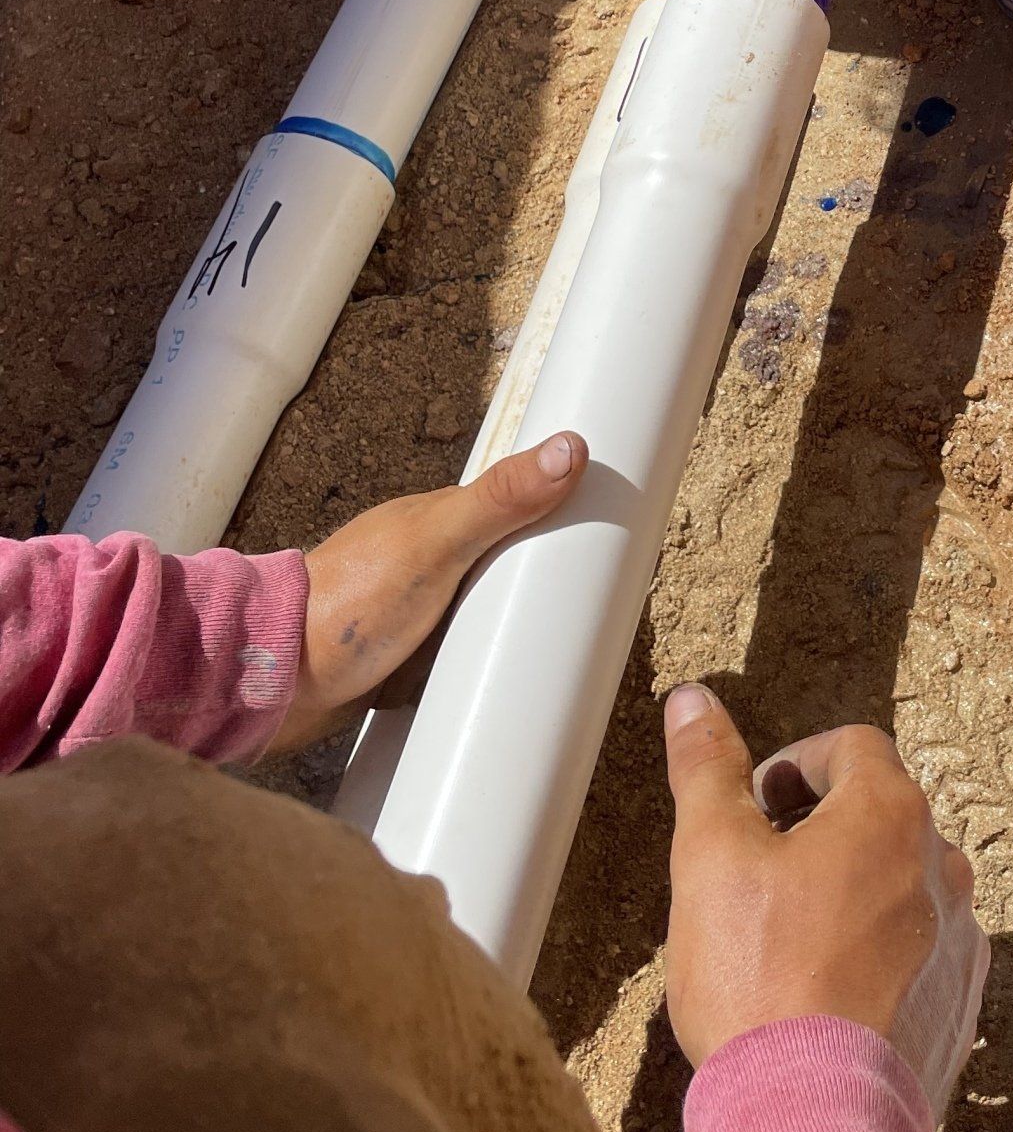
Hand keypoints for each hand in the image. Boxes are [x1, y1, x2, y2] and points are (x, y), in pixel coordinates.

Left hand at [273, 432, 588, 750]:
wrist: (274, 685)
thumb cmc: (348, 604)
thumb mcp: (436, 544)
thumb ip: (498, 499)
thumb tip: (570, 447)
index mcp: (438, 522)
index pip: (516, 502)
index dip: (561, 504)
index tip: (618, 513)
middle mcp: (429, 562)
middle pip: (507, 561)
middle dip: (548, 576)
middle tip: (607, 600)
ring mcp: (417, 613)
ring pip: (485, 613)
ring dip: (515, 628)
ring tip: (572, 648)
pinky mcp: (407, 664)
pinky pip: (463, 659)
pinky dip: (486, 666)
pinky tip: (510, 683)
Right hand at [663, 686, 988, 1116]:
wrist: (813, 1121)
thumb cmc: (760, 984)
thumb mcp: (711, 857)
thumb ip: (706, 770)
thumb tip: (693, 702)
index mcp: (890, 813)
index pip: (851, 746)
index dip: (795, 764)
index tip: (756, 805)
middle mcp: (941, 867)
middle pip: (881, 813)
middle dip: (821, 827)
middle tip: (760, 870)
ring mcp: (959, 940)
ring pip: (901, 885)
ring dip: (852, 890)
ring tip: (787, 938)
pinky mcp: (958, 1005)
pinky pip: (918, 953)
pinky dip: (876, 955)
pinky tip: (822, 992)